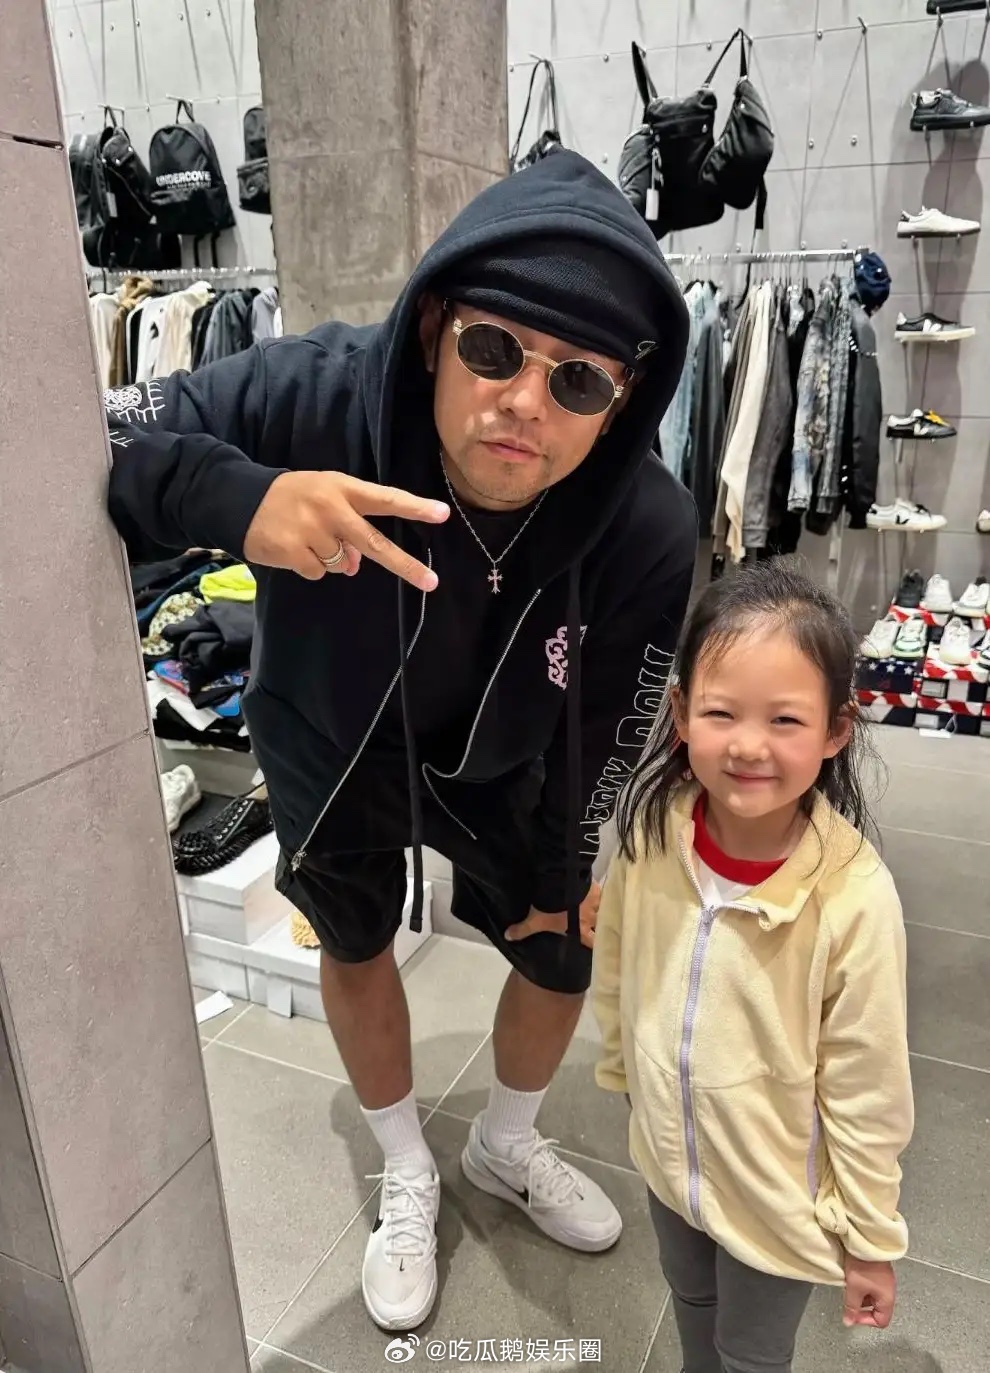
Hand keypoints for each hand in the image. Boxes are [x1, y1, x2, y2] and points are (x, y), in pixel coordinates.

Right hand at [243, 471, 448, 590]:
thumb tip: (356, 565)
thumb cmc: (294, 497)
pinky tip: (295, 549)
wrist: (241, 500)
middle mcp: (331, 508)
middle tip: (432, 582)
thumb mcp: (324, 499)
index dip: (414, 507)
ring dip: (332, 560)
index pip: (385, 498)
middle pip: (375, 543)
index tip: (443, 513)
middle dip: (405, 565)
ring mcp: (312, 531)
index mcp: (343, 488)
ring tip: (309, 539)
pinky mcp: (294, 551)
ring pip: (344, 564)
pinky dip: (310, 567)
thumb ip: (348, 526)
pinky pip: (319, 573)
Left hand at [504, 881, 601, 950]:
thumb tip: (507, 937)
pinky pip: (601, 891)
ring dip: (600, 907)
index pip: (592, 942)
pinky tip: (595, 887)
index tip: (597, 944)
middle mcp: (591, 918)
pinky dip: (599, 891)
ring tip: (597, 904)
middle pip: (602, 925)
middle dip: (602, 925)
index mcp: (579, 929)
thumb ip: (523, 929)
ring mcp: (596, 903)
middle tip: (601, 923)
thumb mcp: (535, 920)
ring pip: (604, 908)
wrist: (562, 885)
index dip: (594, 944)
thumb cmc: (551, 907)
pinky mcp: (596, 887)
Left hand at [843, 1256, 895, 1328]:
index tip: (853, 1313)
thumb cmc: (862, 1268)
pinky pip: (872, 1286)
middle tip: (849, 1299)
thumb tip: (848, 1323)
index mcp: (887, 1299)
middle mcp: (890, 1292)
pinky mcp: (880, 1272)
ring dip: (861, 1296)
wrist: (866, 1241)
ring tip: (850, 1287)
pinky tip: (853, 1279)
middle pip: (877, 1309)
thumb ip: (852, 1308)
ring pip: (873, 1297)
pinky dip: (862, 1287)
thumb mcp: (854, 1289)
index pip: (881, 1321)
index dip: (866, 1321)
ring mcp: (885, 1281)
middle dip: (862, 1307)